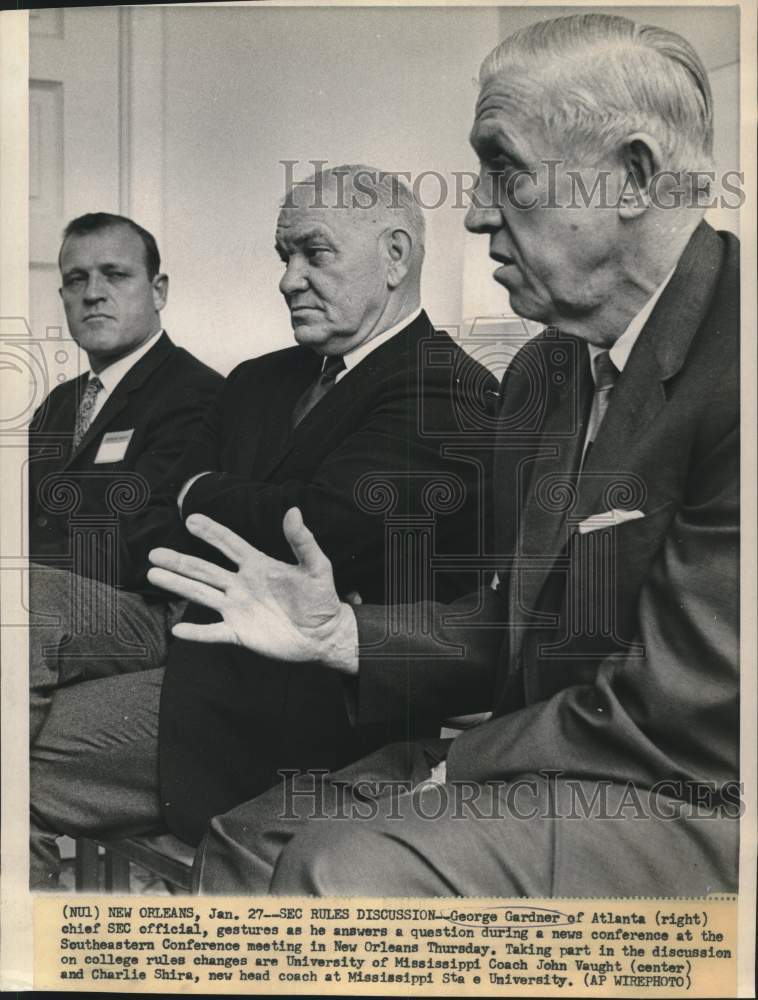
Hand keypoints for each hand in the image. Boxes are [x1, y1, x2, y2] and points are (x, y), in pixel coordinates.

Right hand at [147, 508, 358, 672]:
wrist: (324, 634)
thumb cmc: (322, 599)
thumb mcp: (316, 567)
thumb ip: (303, 541)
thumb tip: (293, 511)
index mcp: (258, 566)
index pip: (230, 544)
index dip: (212, 532)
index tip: (192, 519)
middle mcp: (241, 585)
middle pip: (204, 569)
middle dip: (180, 560)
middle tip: (154, 553)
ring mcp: (237, 609)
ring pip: (201, 594)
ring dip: (178, 585)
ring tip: (154, 575)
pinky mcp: (240, 633)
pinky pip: (213, 632)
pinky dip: (196, 633)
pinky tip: (176, 631)